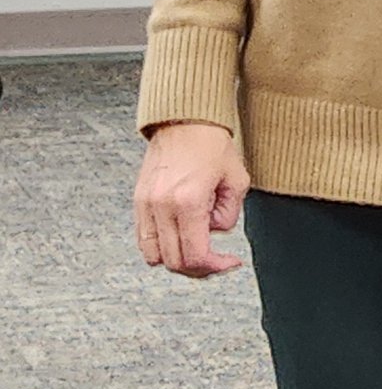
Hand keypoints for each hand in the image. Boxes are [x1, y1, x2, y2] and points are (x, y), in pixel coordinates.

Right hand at [134, 122, 249, 277]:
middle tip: (217, 261)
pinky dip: (161, 246)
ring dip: (177, 259)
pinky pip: (144, 239)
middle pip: (173, 262)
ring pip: (154, 256)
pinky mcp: (138, 202)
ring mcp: (145, 206)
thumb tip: (215, 232)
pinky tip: (181, 234)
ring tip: (199, 247)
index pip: (195, 256)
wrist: (183, 120)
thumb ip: (230, 213)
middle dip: (199, 268)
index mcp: (188, 202)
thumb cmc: (211, 144)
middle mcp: (161, 208)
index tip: (230, 263)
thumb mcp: (237, 179)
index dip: (215, 267)